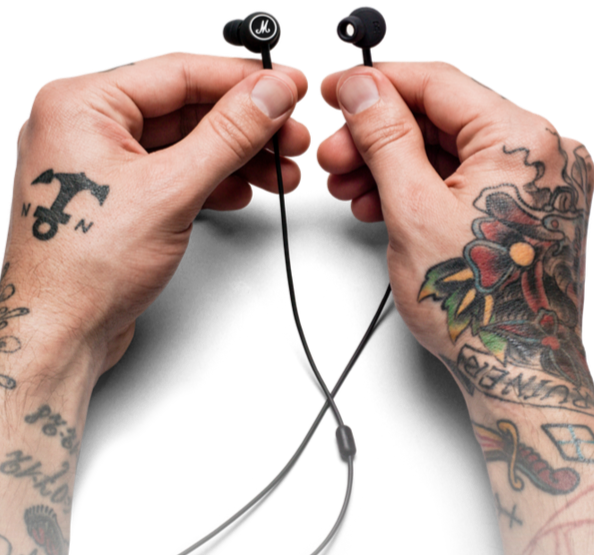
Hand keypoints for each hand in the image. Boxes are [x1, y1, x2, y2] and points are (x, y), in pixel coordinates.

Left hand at [4, 52, 309, 381]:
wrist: (62, 333)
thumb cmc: (85, 269)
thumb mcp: (172, 191)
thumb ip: (228, 135)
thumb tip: (270, 93)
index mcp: (82, 104)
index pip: (180, 72)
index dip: (242, 79)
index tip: (287, 85)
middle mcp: (88, 126)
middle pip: (187, 108)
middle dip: (246, 126)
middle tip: (291, 137)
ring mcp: (104, 163)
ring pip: (186, 143)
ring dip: (237, 158)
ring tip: (279, 172)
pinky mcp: (121, 195)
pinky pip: (175, 172)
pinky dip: (213, 181)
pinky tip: (244, 190)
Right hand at [316, 61, 592, 396]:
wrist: (514, 366)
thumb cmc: (477, 304)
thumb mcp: (412, 210)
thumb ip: (385, 139)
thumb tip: (362, 89)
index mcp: (525, 140)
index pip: (439, 83)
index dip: (378, 83)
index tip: (338, 91)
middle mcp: (541, 152)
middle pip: (439, 117)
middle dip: (376, 135)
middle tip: (333, 155)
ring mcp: (532, 181)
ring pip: (444, 149)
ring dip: (389, 163)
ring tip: (348, 186)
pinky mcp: (518, 206)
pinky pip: (458, 178)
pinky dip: (416, 185)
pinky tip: (378, 201)